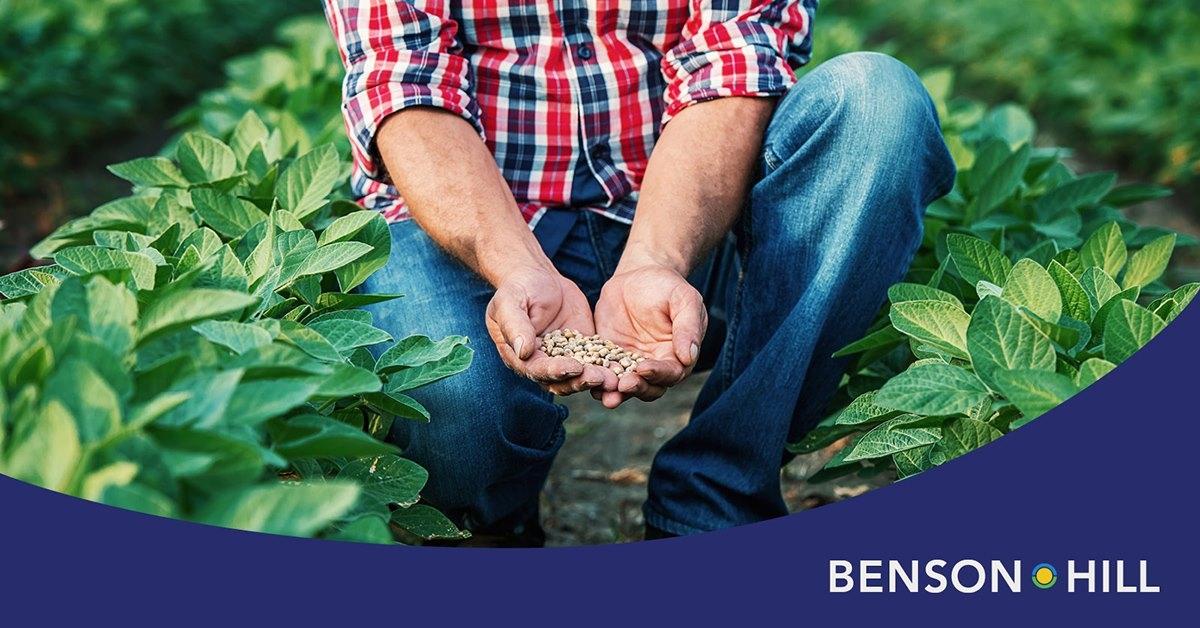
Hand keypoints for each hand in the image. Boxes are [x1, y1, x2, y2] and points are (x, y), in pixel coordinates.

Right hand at [485, 266, 617, 395]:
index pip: (537, 370)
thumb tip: (524, 351)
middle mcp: (542, 363)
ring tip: (614, 378)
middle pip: (561, 380)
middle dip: (580, 380)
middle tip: (599, 377)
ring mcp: (564, 358)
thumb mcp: (510, 303)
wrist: (538, 277)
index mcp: (520, 357)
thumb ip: (515, 326)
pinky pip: (595, 360)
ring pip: (580, 376)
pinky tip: (623, 366)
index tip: (573, 367)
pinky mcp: (582, 349)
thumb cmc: (518, 288)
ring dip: (596, 379)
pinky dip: (607, 365)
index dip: (555, 371)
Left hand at [593, 264, 706, 406]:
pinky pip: (603, 372)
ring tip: (605, 395)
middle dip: (636, 388)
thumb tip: (689, 358)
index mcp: (676, 355)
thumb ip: (688, 327)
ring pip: (625, 386)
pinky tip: (586, 379)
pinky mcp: (609, 357)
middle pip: (649, 387)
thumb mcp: (684, 299)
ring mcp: (630, 363)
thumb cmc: (667, 286)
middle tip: (623, 385)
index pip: (671, 373)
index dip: (658, 374)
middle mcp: (655, 365)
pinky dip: (597, 378)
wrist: (638, 276)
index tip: (643, 369)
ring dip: (616, 393)